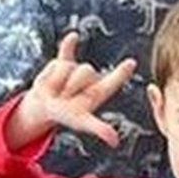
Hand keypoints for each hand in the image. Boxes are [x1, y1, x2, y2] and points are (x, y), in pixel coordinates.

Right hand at [13, 33, 136, 147]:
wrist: (46, 106)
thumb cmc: (68, 115)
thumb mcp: (82, 122)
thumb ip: (99, 128)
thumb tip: (115, 141)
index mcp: (99, 91)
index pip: (113, 79)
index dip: (121, 72)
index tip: (131, 63)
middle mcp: (90, 77)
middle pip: (85, 71)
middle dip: (70, 85)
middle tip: (64, 98)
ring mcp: (76, 68)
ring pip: (66, 67)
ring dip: (56, 81)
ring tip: (56, 90)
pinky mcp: (61, 62)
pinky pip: (65, 51)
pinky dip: (68, 44)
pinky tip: (74, 36)